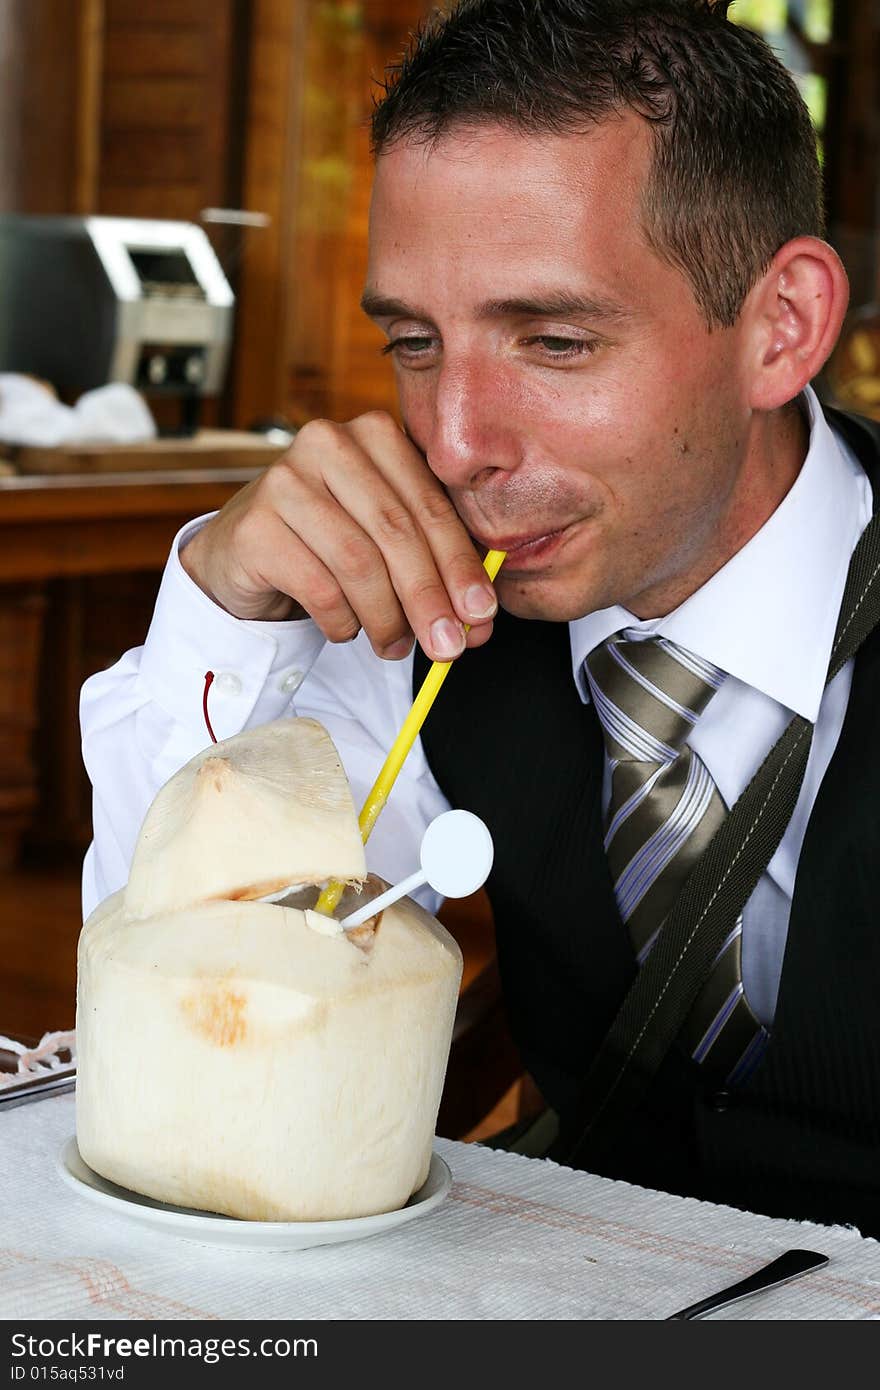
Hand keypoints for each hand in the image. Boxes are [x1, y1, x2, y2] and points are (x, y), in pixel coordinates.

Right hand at [180, 412, 497, 660]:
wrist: (244, 553)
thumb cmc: (329, 542)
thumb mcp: (385, 536)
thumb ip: (433, 563)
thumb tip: (479, 618)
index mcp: (374, 435)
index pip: (429, 505)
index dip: (460, 565)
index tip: (481, 613)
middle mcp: (327, 444)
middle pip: (396, 533)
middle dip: (429, 598)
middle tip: (448, 646)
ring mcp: (284, 482)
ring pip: (359, 563)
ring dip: (386, 618)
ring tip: (394, 646)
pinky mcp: (255, 527)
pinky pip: (320, 589)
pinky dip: (343, 622)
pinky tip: (346, 629)